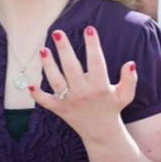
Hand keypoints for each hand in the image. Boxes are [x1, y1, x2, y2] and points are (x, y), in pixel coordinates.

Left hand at [29, 26, 137, 142]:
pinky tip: (30, 84)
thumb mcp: (126, 94)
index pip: (96, 62)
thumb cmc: (112, 107)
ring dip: (48, 65)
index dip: (93, 45)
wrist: (101, 132)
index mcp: (100, 87)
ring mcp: (70, 101)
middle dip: (64, 49)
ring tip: (43, 49)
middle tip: (57, 32)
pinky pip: (46, 101)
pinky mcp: (59, 109)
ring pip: (56, 81)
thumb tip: (130, 63)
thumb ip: (130, 79)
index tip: (89, 29)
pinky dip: (37, 95)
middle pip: (71, 68)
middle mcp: (83, 92)